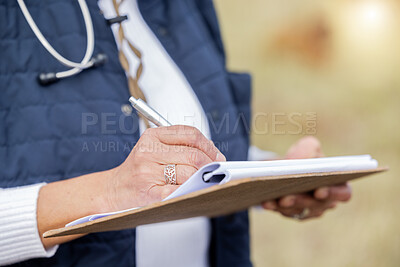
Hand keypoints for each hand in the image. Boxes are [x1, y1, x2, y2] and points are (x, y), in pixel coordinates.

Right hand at [104, 125, 225, 210]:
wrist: (113, 190)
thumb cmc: (139, 170)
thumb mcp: (154, 149)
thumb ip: (180, 147)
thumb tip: (213, 154)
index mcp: (152, 136)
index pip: (190, 134)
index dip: (209, 145)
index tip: (217, 156)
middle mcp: (148, 151)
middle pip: (192, 155)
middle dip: (210, 165)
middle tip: (216, 172)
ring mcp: (147, 172)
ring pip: (188, 173)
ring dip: (202, 180)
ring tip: (206, 182)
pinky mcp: (148, 192)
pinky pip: (178, 191)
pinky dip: (191, 192)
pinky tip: (194, 191)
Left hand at [261, 136, 351, 219]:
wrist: (285, 166)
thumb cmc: (303, 156)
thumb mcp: (308, 146)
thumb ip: (308, 149)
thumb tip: (298, 161)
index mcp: (338, 184)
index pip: (342, 193)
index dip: (332, 194)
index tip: (319, 191)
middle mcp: (325, 201)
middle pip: (317, 205)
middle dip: (301, 201)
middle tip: (287, 197)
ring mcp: (308, 209)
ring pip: (299, 211)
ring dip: (286, 206)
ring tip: (274, 199)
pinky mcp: (292, 213)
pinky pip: (284, 212)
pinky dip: (275, 206)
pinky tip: (266, 201)